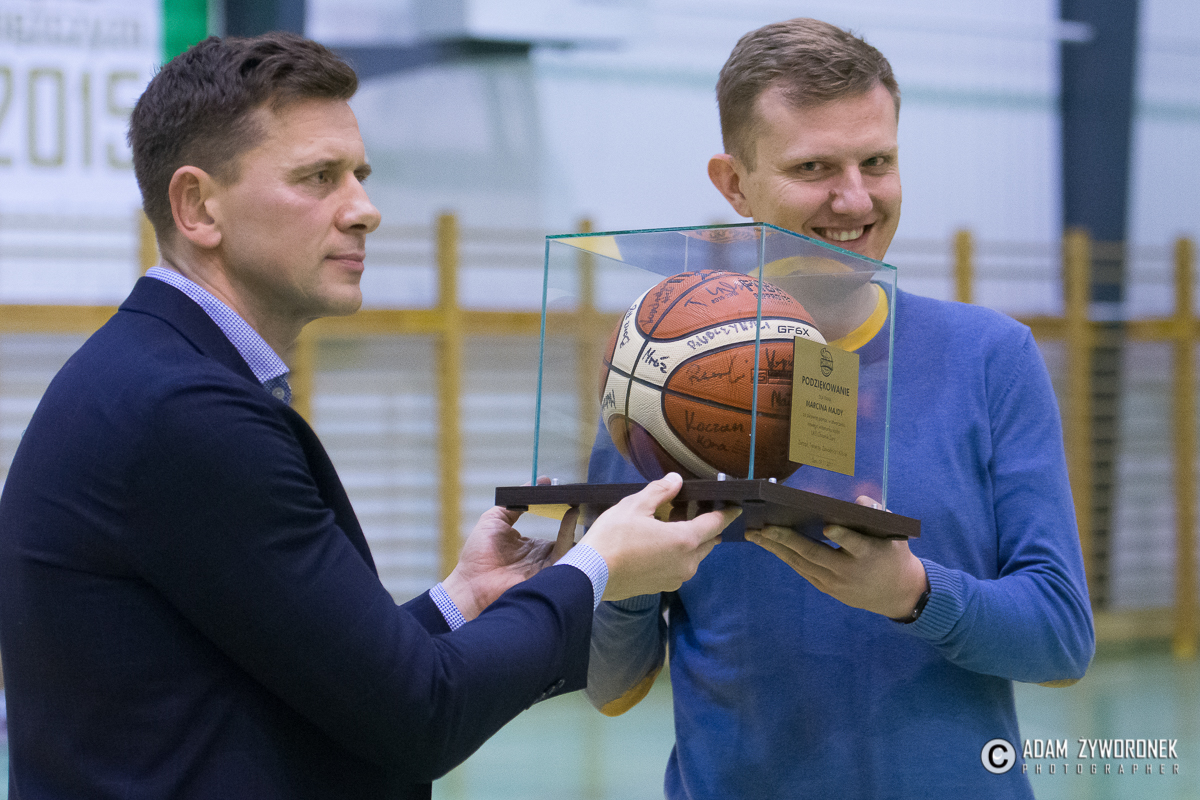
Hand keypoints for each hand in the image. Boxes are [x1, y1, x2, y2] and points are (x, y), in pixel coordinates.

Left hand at [442, 504, 578, 620]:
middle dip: (577, 520)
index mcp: (532, 547)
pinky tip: (570, 515)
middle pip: (569, 538)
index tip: (569, 495)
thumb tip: (536, 482)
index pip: (557, 530)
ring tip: (579, 502)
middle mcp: (543, 558)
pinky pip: (565, 554)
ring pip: (572, 546)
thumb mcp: (494, 519)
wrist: (471, 584)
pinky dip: (570, 534)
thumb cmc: (477, 556)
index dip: (564, 513)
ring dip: (576, 524)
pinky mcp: (548, 575)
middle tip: (582, 498)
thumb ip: (514, 503)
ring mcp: (547, 567)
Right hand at [578, 473, 741, 600]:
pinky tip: (660, 544)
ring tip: (674, 524)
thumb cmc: (614, 538)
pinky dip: (677, 554)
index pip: (715, 524)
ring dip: (690, 541)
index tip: (736, 507)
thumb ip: (660, 491)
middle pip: (707, 542)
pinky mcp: (662, 587)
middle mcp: (687, 563)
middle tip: (695, 510)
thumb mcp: (635, 506)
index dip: (727, 513)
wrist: (592, 574)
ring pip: (693, 556)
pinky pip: (678, 567)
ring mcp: (675, 578)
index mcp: (685, 541)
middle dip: (705, 526)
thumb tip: (676, 480)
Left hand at [745, 495, 927, 618]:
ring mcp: (835, 582)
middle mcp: (848, 570)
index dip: (842, 537)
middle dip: (787, 540)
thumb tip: (857, 501)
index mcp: (869, 553)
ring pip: (801, 563)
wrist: (897, 594)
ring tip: (755, 535)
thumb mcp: (894, 534)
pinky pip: (802, 570)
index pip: (855, 544)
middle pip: (815, 554)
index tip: (828, 527)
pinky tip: (768, 545)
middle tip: (764, 527)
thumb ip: (876, 514)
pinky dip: (785, 556)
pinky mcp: (826, 588)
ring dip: (776, 549)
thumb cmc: (892, 555)